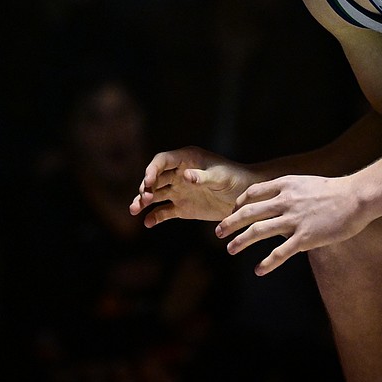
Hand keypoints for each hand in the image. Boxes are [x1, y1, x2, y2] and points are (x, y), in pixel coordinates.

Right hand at [129, 146, 253, 226]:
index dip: (151, 170)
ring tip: (134, 210)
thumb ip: (202, 177)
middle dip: (146, 187)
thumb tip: (185, 176)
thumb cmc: (236, 180)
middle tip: (145, 198)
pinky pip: (164, 212)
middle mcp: (178, 173)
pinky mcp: (183, 208)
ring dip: (143, 201)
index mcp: (186, 159)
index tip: (147, 182)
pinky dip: (155, 217)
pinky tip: (147, 223)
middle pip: (154, 178)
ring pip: (155, 195)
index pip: (161, 161)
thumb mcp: (221, 177)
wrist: (247, 198)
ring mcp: (179, 191)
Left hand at [219, 174, 369, 275]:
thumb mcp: (306, 183)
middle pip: (249, 212)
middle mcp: (285, 201)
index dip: (239, 203)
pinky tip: (258, 270)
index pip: (253, 193)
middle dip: (230, 222)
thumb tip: (277, 200)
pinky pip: (281, 252)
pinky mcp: (305, 237)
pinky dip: (267, 262)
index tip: (233, 211)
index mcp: (285, 185)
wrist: (357, 196)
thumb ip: (289, 191)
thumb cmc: (335, 191)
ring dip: (241, 241)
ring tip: (230, 249)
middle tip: (218, 231)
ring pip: (258, 230)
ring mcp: (294, 220)